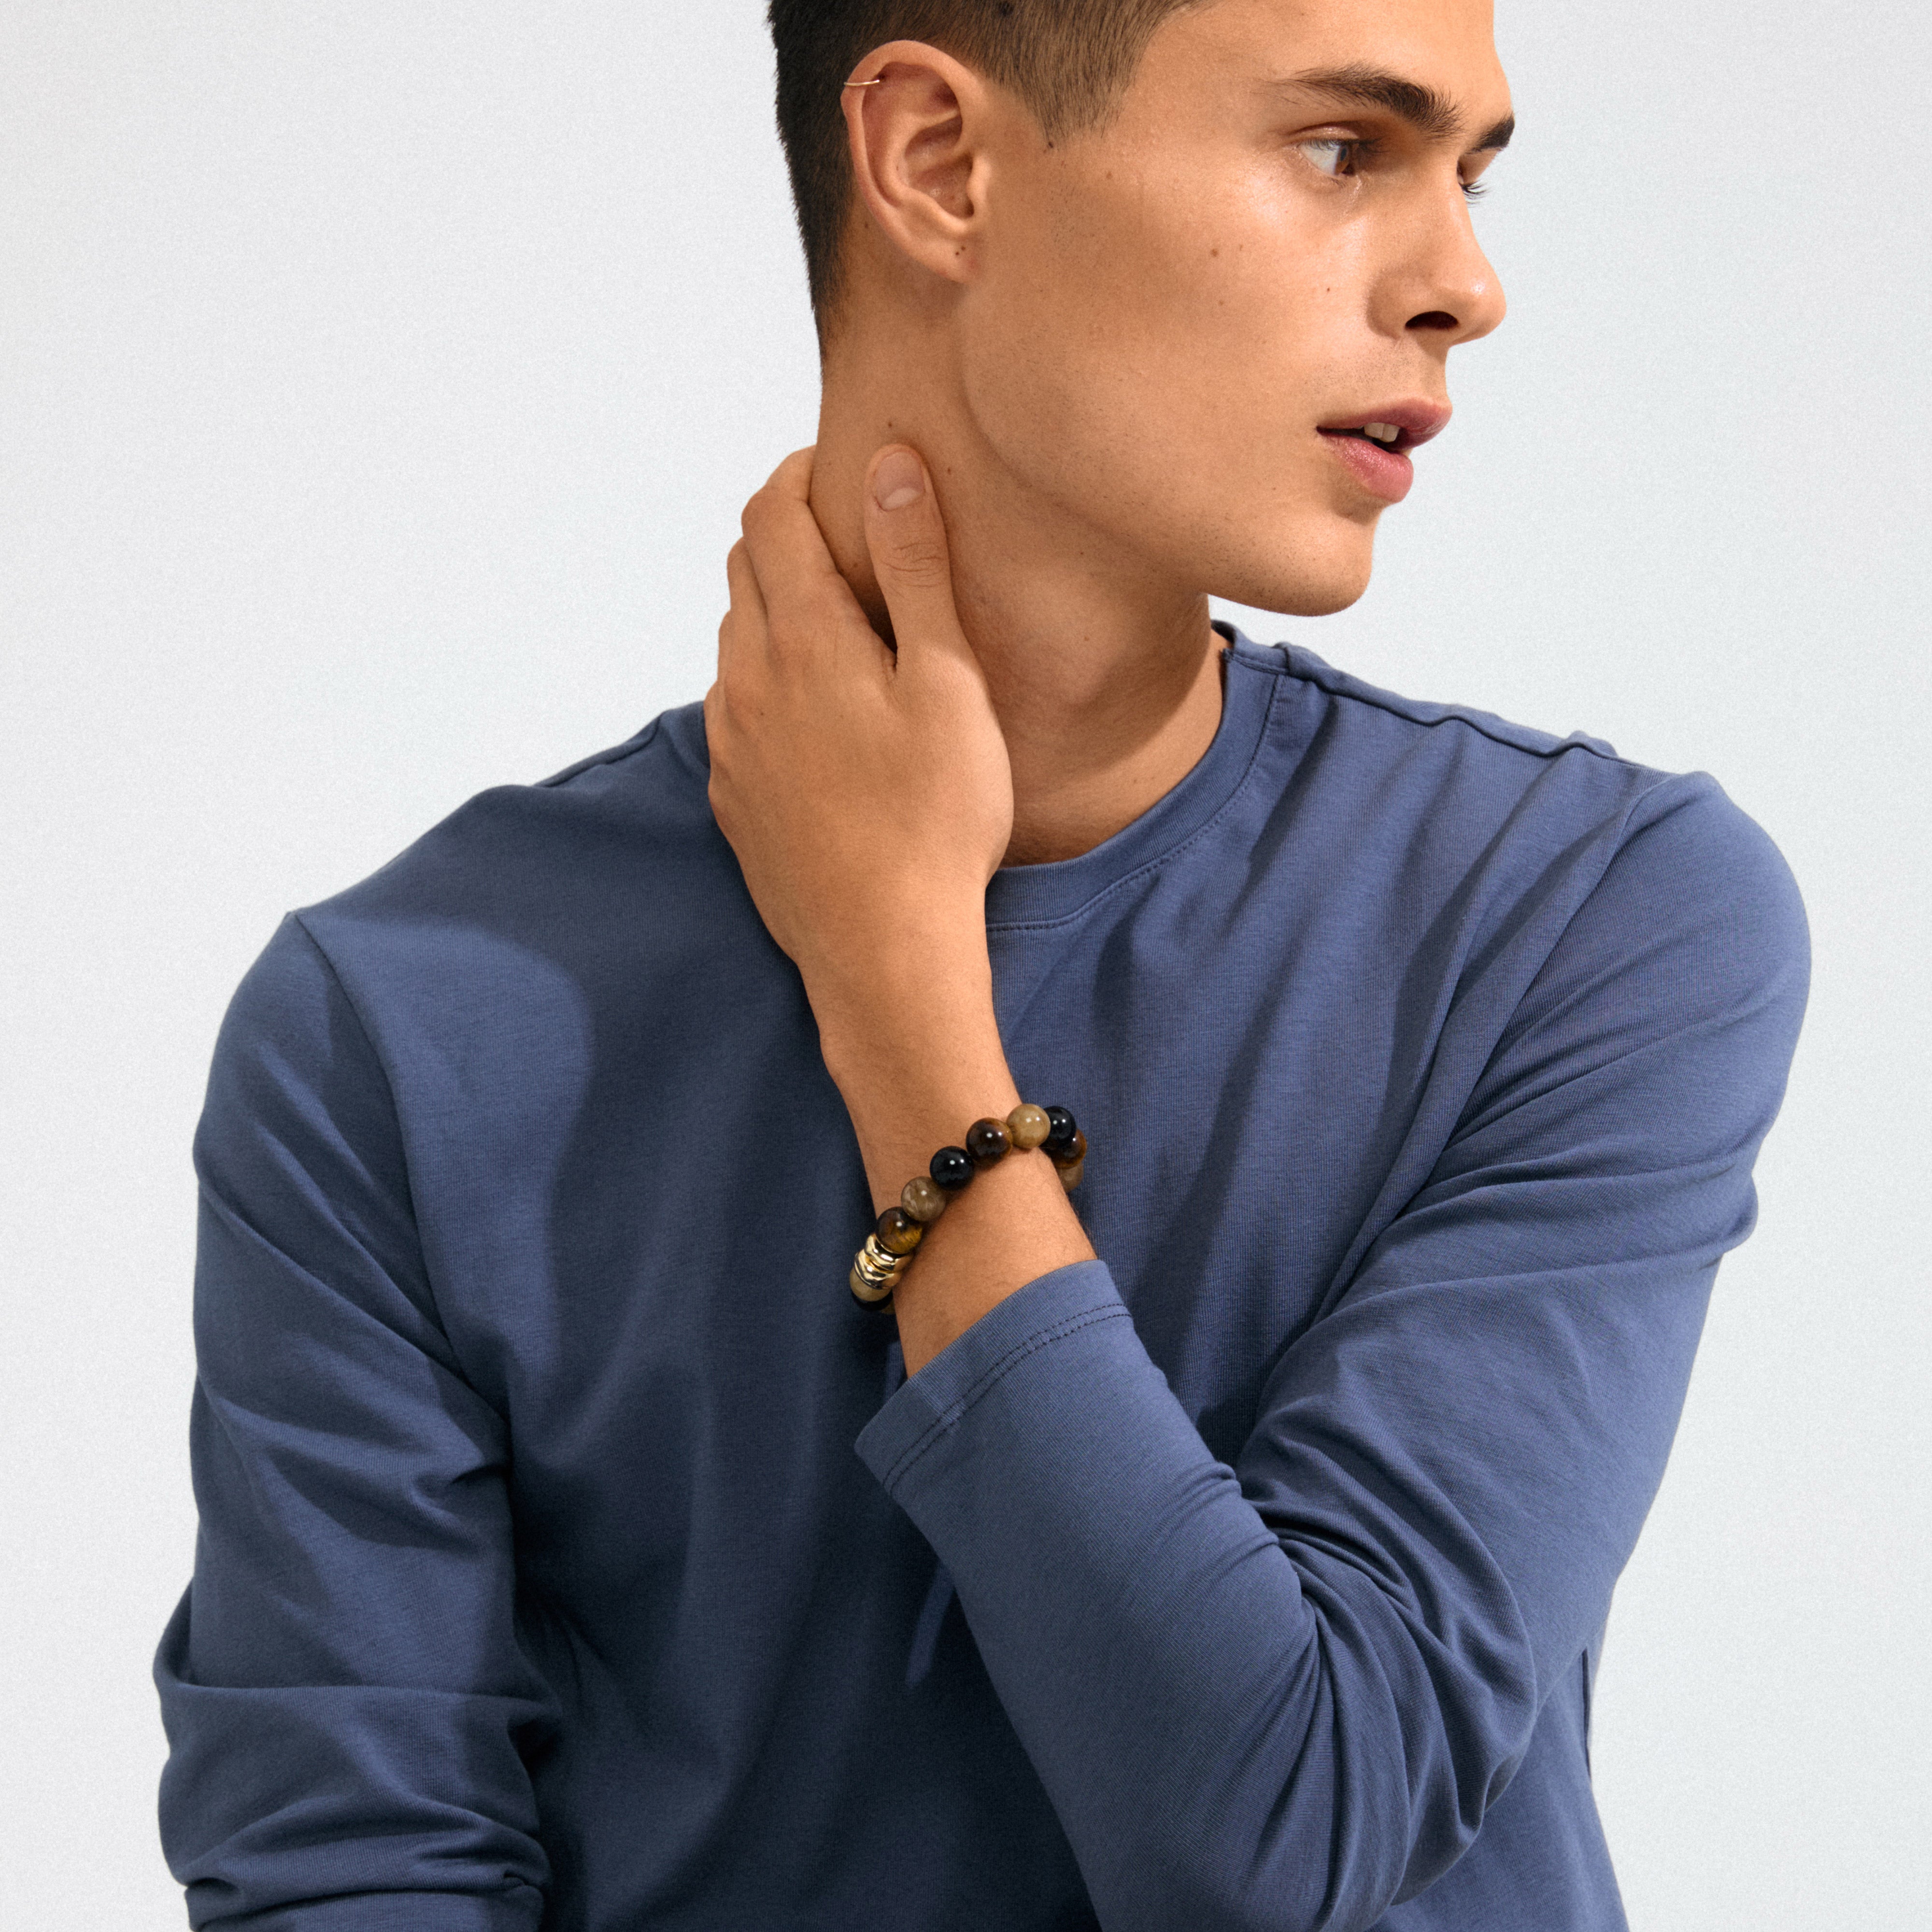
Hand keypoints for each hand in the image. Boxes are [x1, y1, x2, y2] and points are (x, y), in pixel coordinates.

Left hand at [706, 445, 1093, 1366]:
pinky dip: (766, 682)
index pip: (770, 515)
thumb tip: (890, 467)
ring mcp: (730, 743)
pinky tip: (816, 715)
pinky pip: (734, 712)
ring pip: (735, 642)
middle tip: (844, 535)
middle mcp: (746, 680)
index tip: (835, 466)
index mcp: (802, 638)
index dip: (796, 475)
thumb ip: (915, 569)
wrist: (882, 950)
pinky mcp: (733, 799)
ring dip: (774, 610)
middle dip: (784, 534)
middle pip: (744, 570)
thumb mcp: (947, 681)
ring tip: (838, 625)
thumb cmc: (935, 817)